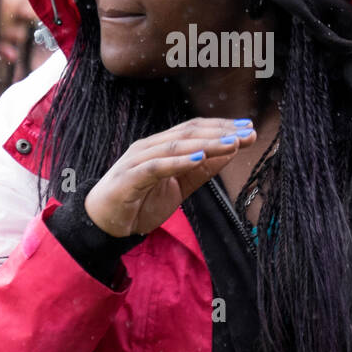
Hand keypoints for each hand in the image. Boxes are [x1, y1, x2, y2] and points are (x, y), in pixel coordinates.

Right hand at [84, 117, 257, 236]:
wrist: (102, 224)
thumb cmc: (139, 202)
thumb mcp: (179, 188)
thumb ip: (201, 171)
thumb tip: (229, 152)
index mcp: (161, 146)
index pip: (195, 129)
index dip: (222, 127)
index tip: (249, 128)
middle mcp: (149, 147)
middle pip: (189, 133)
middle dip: (221, 132)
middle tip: (248, 132)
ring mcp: (137, 160)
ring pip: (175, 146)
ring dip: (206, 143)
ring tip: (232, 142)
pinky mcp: (129, 179)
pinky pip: (156, 167)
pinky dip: (178, 161)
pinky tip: (198, 158)